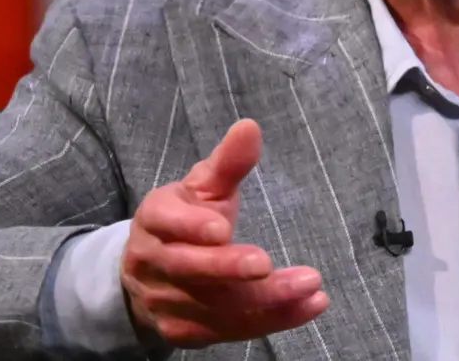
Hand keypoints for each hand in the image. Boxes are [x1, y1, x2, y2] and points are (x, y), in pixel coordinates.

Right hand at [120, 119, 327, 346]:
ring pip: (215, 307)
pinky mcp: (185, 331)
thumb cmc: (185, 219)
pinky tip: (307, 306)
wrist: (147, 274)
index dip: (191, 227)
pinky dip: (272, 320)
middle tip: (268, 263)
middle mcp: (153, 264)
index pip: (166, 223)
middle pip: (189, 270)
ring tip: (311, 289)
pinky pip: (229, 330)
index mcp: (154, 219)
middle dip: (228, 269)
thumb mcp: (203, 187)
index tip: (221, 227)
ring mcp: (166, 302)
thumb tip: (250, 127)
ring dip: (266, 301)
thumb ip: (228, 163)